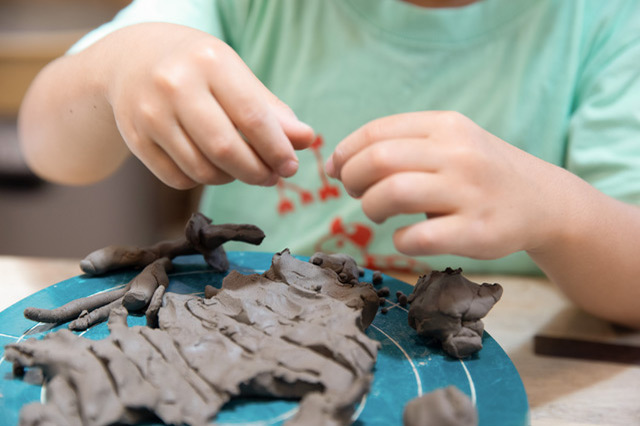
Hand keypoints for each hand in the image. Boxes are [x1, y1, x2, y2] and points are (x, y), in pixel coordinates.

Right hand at [105, 23, 313, 188]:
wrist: (133, 60)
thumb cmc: (198, 69)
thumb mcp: (236, 76)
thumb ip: (272, 110)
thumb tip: (306, 140)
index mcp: (210, 62)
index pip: (252, 116)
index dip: (276, 149)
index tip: (290, 166)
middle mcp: (175, 85)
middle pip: (225, 149)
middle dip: (257, 172)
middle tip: (271, 176)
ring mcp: (150, 114)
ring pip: (202, 170)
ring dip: (231, 177)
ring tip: (240, 166)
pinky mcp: (136, 139)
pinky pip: (180, 179)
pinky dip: (202, 180)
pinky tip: (209, 164)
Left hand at [326, 111, 573, 259]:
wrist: (543, 202)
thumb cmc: (479, 172)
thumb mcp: (449, 142)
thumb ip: (398, 146)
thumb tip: (336, 163)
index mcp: (445, 126)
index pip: (375, 133)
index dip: (345, 153)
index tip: (337, 170)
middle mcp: (458, 153)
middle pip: (378, 160)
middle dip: (352, 179)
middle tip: (355, 192)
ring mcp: (469, 193)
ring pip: (393, 192)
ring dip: (371, 207)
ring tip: (377, 212)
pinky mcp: (478, 232)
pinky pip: (419, 237)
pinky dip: (400, 240)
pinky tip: (405, 237)